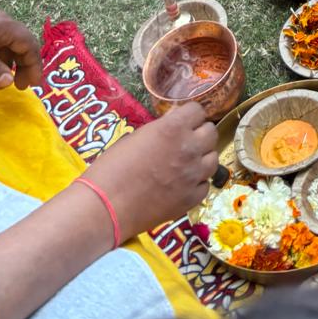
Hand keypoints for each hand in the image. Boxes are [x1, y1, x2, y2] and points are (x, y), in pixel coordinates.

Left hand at [0, 0, 40, 88]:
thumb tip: (9, 81)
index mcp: (5, 26)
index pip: (29, 45)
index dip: (35, 65)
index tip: (34, 85)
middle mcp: (2, 19)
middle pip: (21, 42)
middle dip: (24, 64)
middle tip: (19, 86)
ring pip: (8, 41)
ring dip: (9, 61)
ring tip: (1, 80)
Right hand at [77, 101, 218, 240]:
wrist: (104, 208)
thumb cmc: (111, 169)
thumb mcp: (135, 137)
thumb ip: (160, 129)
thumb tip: (174, 123)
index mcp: (173, 128)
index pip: (198, 110)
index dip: (189, 116)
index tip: (182, 122)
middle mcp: (189, 148)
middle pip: (211, 132)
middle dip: (199, 134)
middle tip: (185, 142)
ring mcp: (193, 175)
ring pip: (213, 158)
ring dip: (202, 158)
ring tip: (186, 164)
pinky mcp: (191, 199)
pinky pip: (205, 185)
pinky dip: (197, 184)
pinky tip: (182, 185)